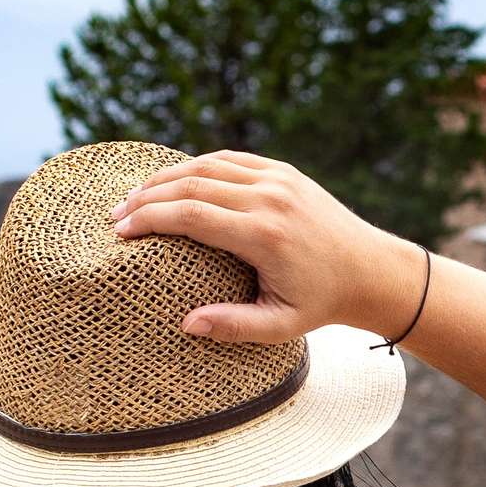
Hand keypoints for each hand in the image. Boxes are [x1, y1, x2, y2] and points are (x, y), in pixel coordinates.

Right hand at [109, 153, 422, 344]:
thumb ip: (234, 326)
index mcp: (264, 234)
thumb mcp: (281, 326)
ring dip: (166, 178)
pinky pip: (230, 160)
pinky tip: (172, 182)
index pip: (191, 215)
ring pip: (207, 166)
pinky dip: (196, 167)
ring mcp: (278, 178)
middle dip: (147, 197)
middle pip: (191, 185)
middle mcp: (269, 198)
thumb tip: (186, 324)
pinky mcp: (283, 171)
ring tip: (134, 197)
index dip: (150, 219)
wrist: (370, 269)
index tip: (120, 231)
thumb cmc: (322, 303)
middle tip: (115, 215)